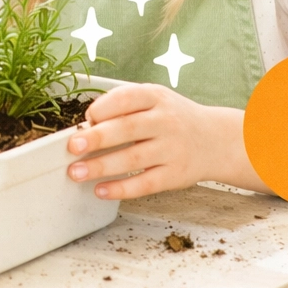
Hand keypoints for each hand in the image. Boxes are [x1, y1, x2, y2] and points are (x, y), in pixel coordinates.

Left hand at [64, 83, 228, 199]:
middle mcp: (165, 121)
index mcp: (156, 97)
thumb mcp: (154, 99)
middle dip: (96, 138)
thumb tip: (88, 123)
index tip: (85, 119)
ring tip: (76, 172)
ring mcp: (172, 149)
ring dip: (101, 167)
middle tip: (72, 146)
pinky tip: (100, 190)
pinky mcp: (175, 175)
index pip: (126, 98)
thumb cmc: (173, 117)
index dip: (102, 108)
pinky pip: (145, 184)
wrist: (216, 140)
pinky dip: (121, 188)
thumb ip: (124, 105)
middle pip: (127, 129)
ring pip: (133, 159)